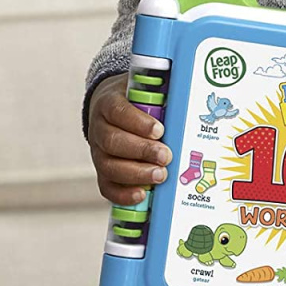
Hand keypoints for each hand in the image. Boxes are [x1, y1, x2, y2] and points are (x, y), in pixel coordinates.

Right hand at [87, 74, 173, 204]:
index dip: (138, 122)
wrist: (109, 110)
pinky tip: (142, 194)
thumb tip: (187, 100)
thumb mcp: (144, 91)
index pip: (118, 111)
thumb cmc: (133, 102)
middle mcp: (99, 129)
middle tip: (165, 156)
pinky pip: (107, 186)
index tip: (159, 130)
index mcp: (108, 103)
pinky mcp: (101, 171)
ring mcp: (97, 152)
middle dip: (142, 151)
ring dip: (136, 174)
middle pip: (113, 142)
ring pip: (109, 166)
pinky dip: (123, 194)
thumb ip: (160, 94)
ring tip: (160, 175)